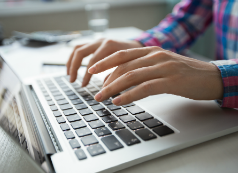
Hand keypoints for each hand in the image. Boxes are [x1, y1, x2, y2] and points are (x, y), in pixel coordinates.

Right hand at [66, 39, 142, 85]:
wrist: (139, 45)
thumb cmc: (136, 57)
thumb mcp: (128, 66)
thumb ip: (116, 75)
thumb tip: (104, 89)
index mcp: (109, 46)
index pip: (93, 61)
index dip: (87, 75)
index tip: (84, 85)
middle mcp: (101, 41)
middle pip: (81, 52)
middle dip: (74, 67)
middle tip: (73, 81)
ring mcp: (97, 41)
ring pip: (78, 48)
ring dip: (71, 62)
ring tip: (69, 75)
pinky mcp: (95, 43)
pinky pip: (80, 48)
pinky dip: (75, 58)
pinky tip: (74, 68)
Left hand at [88, 46, 222, 104]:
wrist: (210, 77)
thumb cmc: (184, 73)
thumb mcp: (161, 65)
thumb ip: (143, 68)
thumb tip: (122, 79)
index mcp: (151, 50)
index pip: (122, 54)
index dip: (105, 62)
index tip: (92, 70)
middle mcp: (155, 55)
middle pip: (123, 66)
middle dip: (105, 80)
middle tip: (95, 92)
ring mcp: (163, 67)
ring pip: (130, 76)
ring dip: (113, 88)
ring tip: (102, 98)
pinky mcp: (170, 81)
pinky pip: (144, 88)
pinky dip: (128, 95)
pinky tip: (119, 101)